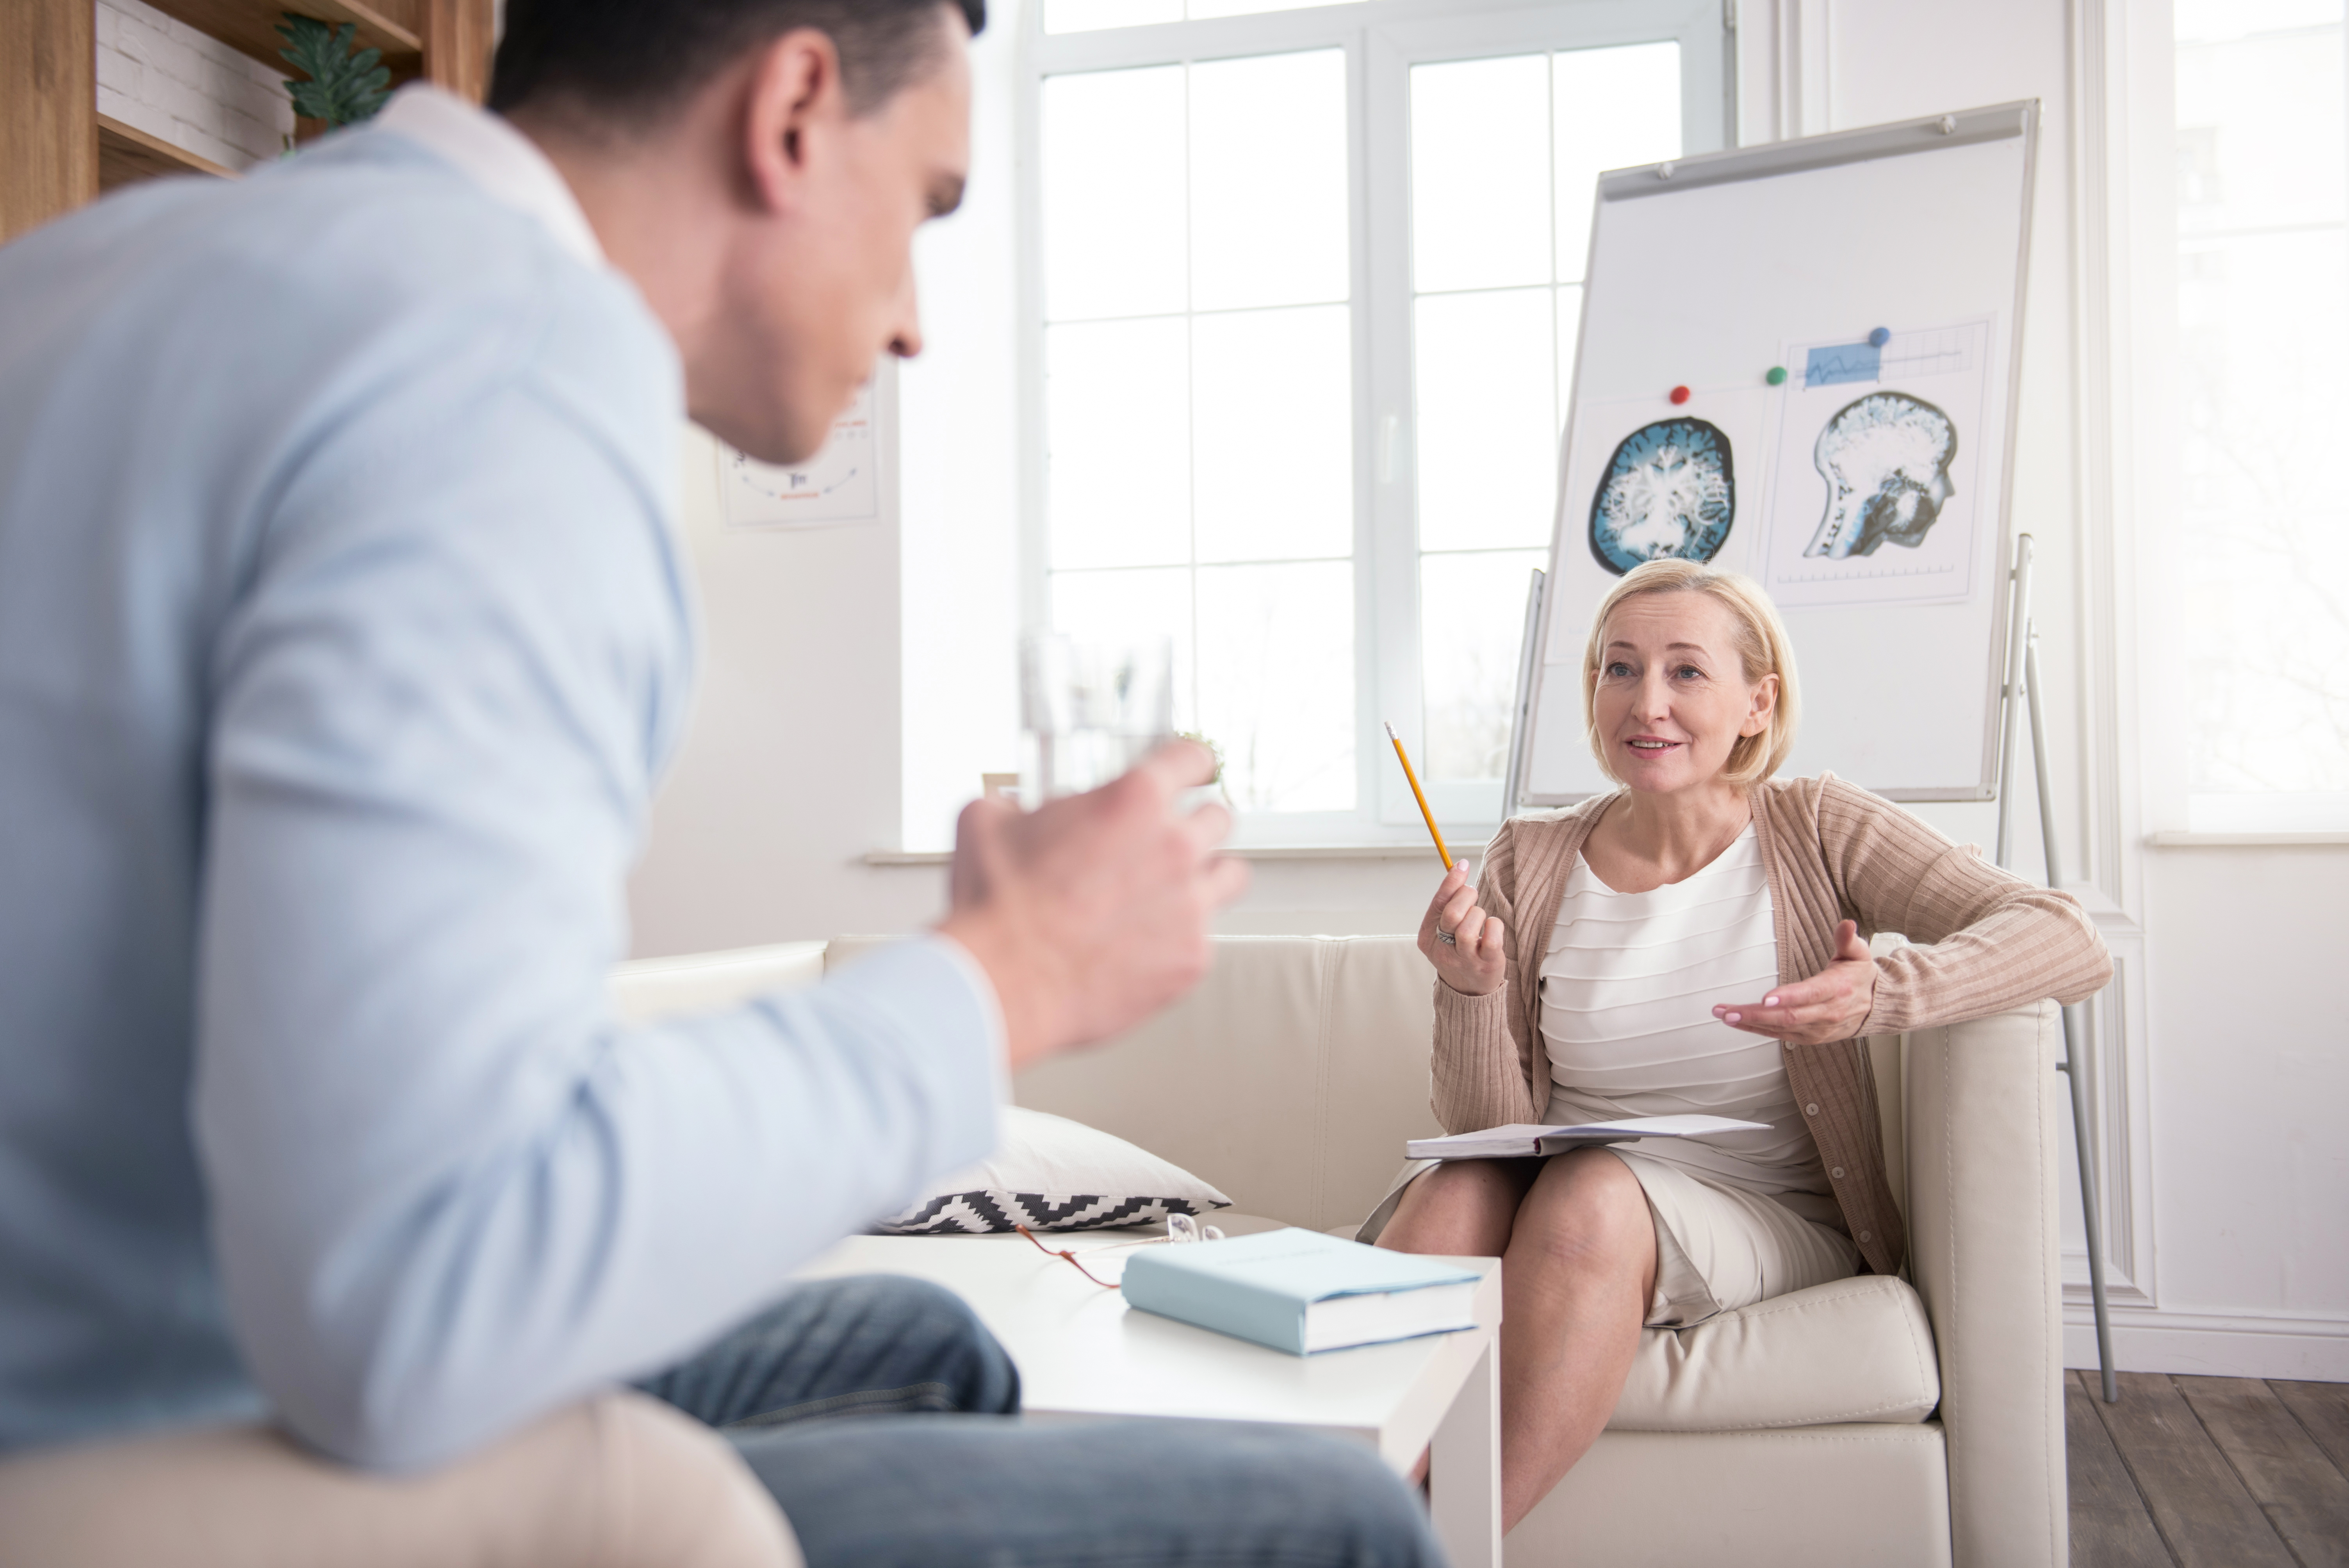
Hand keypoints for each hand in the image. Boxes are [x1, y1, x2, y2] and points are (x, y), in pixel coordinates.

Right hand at [938, 740, 1248, 1069]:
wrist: (1003, 980)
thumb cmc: (997, 906)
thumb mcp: (988, 822)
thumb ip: (1018, 805)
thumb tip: (1014, 811)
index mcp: (1133, 800)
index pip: (1191, 758)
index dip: (1190, 763)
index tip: (1192, 771)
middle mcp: (1174, 846)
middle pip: (1219, 817)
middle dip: (1195, 825)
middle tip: (1170, 841)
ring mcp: (1190, 904)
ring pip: (1230, 874)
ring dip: (1208, 876)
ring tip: (1178, 890)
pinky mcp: (1192, 957)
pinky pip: (1205, 937)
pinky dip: (1181, 937)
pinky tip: (1148, 943)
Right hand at [1418, 860, 1505, 996]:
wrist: (1470, 992)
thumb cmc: (1459, 952)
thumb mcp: (1445, 930)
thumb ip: (1448, 904)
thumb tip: (1458, 868)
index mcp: (1427, 938)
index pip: (1437, 904)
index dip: (1451, 882)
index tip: (1462, 864)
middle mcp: (1443, 950)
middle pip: (1452, 914)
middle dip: (1467, 897)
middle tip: (1473, 899)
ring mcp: (1464, 959)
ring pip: (1469, 926)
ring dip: (1480, 915)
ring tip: (1481, 922)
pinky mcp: (1486, 964)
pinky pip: (1491, 938)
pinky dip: (1494, 926)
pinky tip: (1492, 929)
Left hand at [1713, 919, 1876, 1043]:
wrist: (1875, 1007)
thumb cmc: (1859, 977)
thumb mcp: (1858, 954)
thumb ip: (1848, 939)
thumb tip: (1847, 924)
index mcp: (1837, 990)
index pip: (1811, 994)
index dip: (1788, 997)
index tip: (1766, 998)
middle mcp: (1827, 1013)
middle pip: (1789, 1017)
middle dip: (1755, 1014)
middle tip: (1728, 1010)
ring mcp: (1817, 1029)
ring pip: (1781, 1029)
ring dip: (1750, 1022)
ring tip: (1724, 1014)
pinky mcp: (1809, 1037)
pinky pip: (1780, 1036)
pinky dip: (1758, 1030)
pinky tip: (1739, 1023)